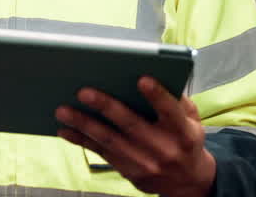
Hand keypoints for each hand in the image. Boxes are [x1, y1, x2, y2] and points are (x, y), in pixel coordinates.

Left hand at [56, 76, 216, 196]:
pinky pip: (101, 153)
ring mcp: (144, 162)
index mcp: (183, 131)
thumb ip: (177, 100)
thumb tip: (154, 74)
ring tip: (62, 110)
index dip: (157, 96)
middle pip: (131, 124)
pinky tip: (64, 130)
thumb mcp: (193, 120)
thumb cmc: (186, 140)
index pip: (170, 111)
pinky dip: (81, 141)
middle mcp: (163, 148)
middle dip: (106, 107)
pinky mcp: (128, 171)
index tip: (142, 79)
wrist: (187, 182)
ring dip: (83, 124)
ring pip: (109, 140)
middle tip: (83, 91)